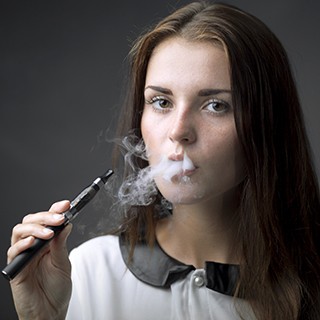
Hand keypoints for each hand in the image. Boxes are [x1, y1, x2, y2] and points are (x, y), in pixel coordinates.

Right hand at [7, 200, 72, 319]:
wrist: (49, 313)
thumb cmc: (56, 290)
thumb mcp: (63, 263)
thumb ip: (61, 244)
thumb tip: (66, 224)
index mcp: (47, 242)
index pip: (47, 220)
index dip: (55, 210)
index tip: (66, 205)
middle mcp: (34, 246)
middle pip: (32, 221)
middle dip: (46, 216)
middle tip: (59, 217)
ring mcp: (24, 255)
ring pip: (20, 231)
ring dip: (35, 228)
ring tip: (49, 232)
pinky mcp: (16, 268)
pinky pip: (13, 252)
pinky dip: (22, 244)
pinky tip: (33, 244)